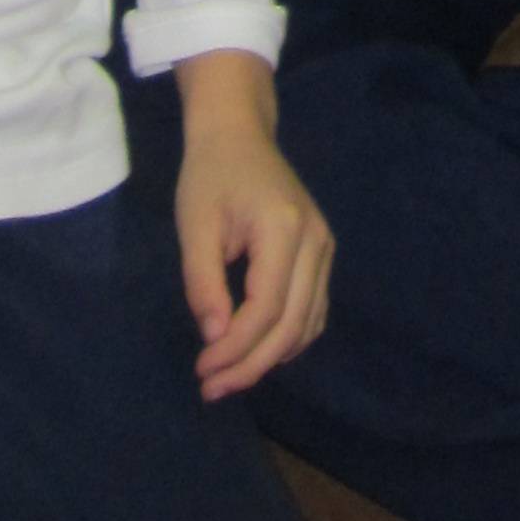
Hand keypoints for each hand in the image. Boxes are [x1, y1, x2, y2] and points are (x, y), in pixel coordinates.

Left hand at [173, 53, 333, 399]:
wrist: (238, 133)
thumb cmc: (210, 175)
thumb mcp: (195, 225)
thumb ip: (204, 283)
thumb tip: (216, 339)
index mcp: (284, 228)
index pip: (267, 308)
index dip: (236, 348)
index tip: (201, 369)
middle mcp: (315, 240)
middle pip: (292, 324)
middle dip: (252, 364)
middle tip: (211, 388)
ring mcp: (324, 246)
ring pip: (309, 323)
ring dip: (270, 358)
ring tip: (228, 376)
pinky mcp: (322, 251)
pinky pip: (314, 310)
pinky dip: (289, 339)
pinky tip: (256, 350)